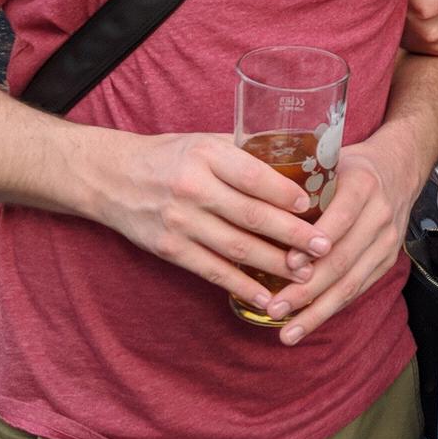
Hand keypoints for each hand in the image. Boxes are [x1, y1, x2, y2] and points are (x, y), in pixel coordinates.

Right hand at [92, 130, 330, 317]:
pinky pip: (212, 271)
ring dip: (274, 264)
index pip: (254, 176)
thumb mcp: (204, 142)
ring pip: (236, 248)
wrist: (113, 178)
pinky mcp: (170, 249)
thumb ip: (245, 153)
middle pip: (252, 216)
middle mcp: (194, 189)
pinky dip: (240, 285)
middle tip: (323, 247)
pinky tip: (265, 296)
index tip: (314, 206)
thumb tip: (298, 160)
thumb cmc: (170, 156)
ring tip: (305, 274)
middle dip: (292, 235)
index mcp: (207, 156)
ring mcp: (180, 222)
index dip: (286, 194)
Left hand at [268, 133, 416, 342]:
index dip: (313, 245)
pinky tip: (307, 322)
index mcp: (362, 185)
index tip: (287, 264)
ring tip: (288, 331)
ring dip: (317, 311)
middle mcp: (379, 215)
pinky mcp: (388, 260)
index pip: (339, 219)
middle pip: (342, 260)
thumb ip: (301, 177)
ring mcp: (387, 241)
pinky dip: (331, 308)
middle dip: (307, 289)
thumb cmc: (351, 166)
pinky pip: (358, 289)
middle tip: (275, 308)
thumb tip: (251, 195)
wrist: (399, 169)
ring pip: (351, 283)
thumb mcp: (331, 158)